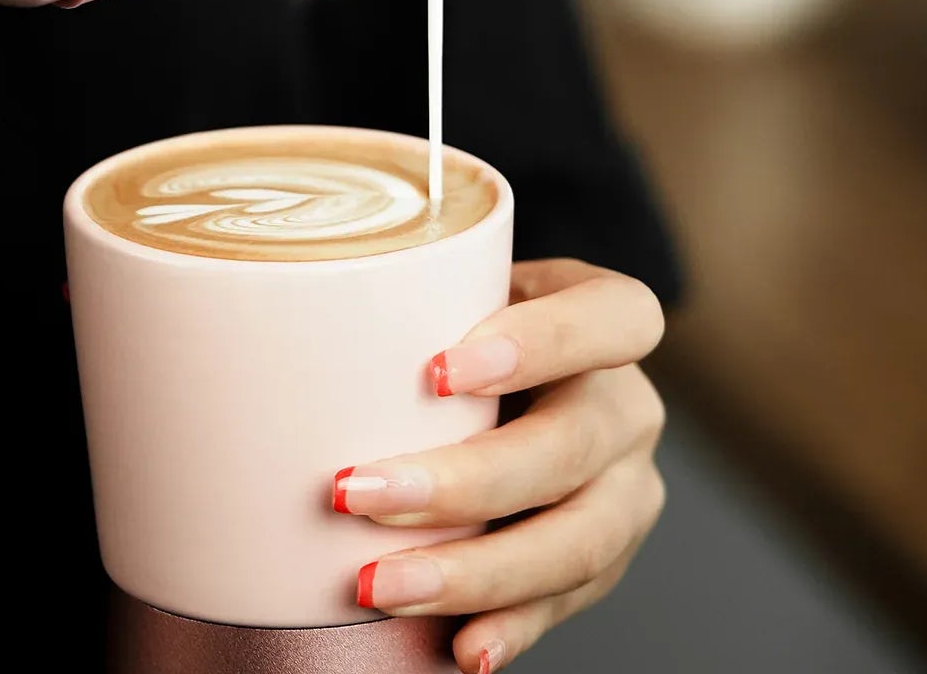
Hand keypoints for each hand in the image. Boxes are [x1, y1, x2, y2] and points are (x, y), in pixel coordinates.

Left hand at [333, 260, 666, 671]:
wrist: (515, 380)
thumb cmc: (468, 321)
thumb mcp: (461, 289)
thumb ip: (422, 297)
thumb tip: (298, 318)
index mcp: (610, 316)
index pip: (615, 319)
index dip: (539, 343)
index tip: (435, 371)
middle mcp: (629, 405)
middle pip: (572, 447)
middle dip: (463, 482)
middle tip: (355, 494)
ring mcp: (628, 487)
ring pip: (577, 540)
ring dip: (472, 570)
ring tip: (378, 584)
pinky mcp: (607, 556)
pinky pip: (568, 601)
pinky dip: (512, 625)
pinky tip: (461, 648)